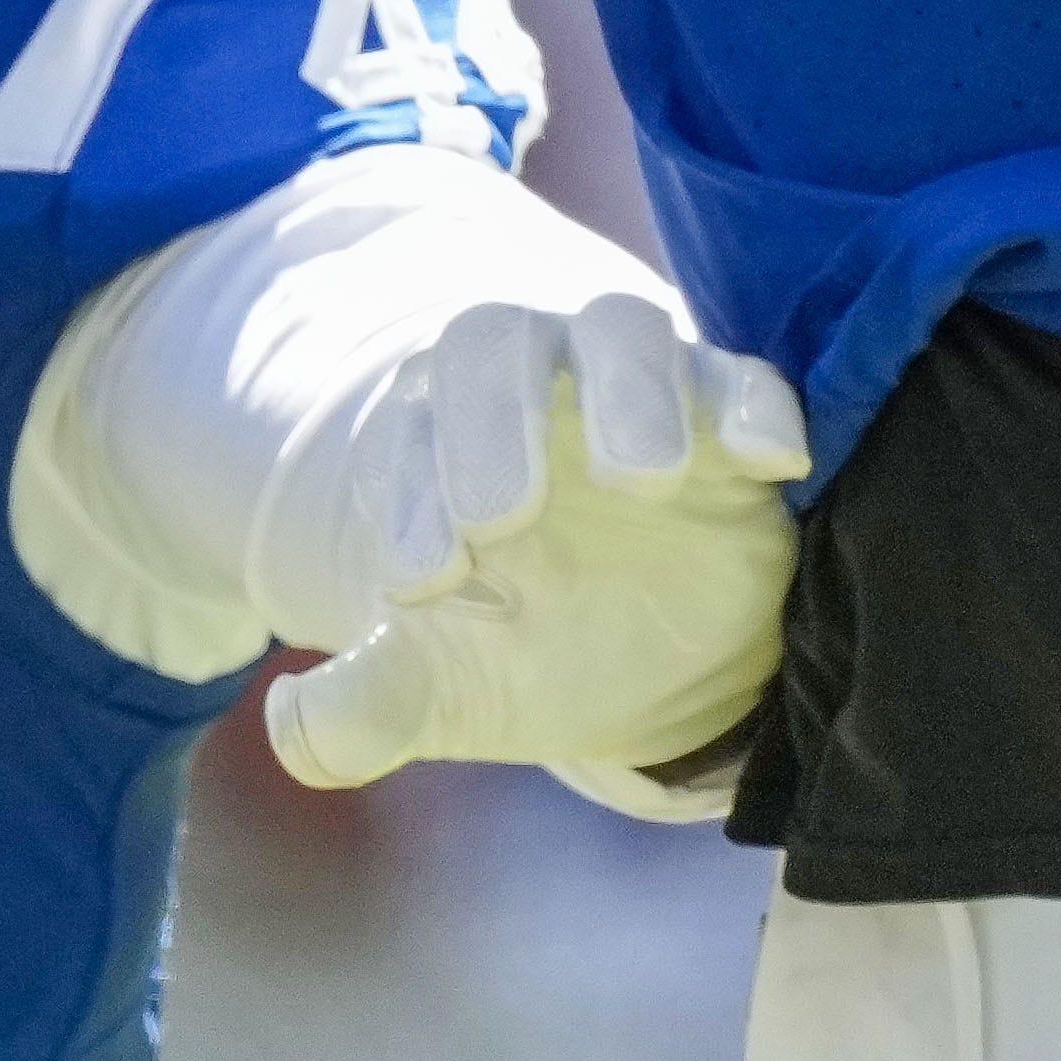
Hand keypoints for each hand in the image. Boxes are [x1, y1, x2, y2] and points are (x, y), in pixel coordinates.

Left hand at [264, 291, 811, 808]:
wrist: (646, 661)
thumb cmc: (523, 650)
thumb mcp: (441, 693)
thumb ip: (364, 708)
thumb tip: (291, 730)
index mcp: (436, 440)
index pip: (404, 430)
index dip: (406, 499)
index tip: (428, 588)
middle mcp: (528, 392)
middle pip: (492, 344)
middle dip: (489, 421)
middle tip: (502, 517)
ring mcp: (634, 394)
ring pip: (620, 329)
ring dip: (626, 388)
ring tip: (639, 477)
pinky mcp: (732, 422)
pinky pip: (746, 378)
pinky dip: (754, 403)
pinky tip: (768, 461)